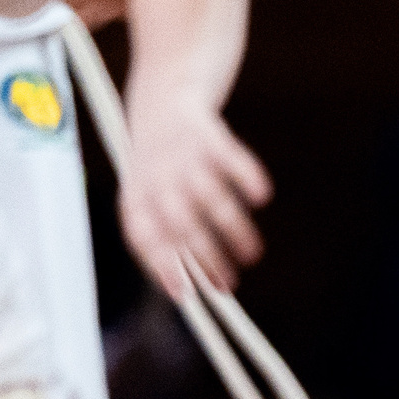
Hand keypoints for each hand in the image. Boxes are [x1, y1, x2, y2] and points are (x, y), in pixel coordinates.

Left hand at [120, 107, 271, 296]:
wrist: (161, 102)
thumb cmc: (161, 170)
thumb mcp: (152, 200)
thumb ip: (172, 240)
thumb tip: (203, 291)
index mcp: (136, 199)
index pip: (145, 238)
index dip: (162, 266)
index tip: (184, 295)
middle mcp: (156, 178)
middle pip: (181, 223)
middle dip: (206, 257)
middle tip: (230, 285)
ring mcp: (183, 156)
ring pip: (209, 197)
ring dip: (232, 228)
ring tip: (253, 254)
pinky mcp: (209, 135)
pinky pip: (229, 157)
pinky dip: (246, 175)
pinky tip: (261, 196)